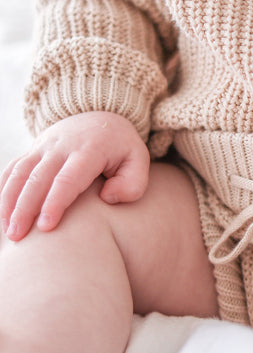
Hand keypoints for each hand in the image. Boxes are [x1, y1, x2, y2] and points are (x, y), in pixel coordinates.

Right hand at [1, 112, 149, 240]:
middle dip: (25, 208)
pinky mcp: (32, 151)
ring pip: (19, 173)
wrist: (101, 115)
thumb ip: (133, 182)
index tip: (46, 227)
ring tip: (9, 232)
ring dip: (9, 202)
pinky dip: (3, 190)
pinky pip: (12, 169)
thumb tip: (106, 198)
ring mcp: (43, 147)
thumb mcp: (139, 160)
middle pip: (37, 178)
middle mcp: (62, 147)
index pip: (67, 179)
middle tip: (18, 236)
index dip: (54, 203)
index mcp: (89, 150)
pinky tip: (2, 214)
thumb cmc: (122, 148)